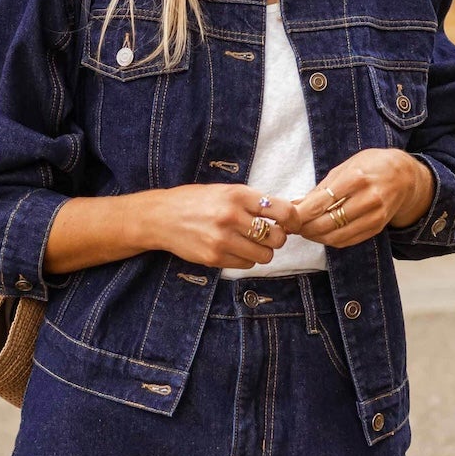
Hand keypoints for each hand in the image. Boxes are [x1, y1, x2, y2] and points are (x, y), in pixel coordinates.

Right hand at [139, 185, 299, 269]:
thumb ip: (253, 201)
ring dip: (263, 251)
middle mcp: (232, 217)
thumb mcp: (225, 191)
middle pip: (277, 238)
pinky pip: (247, 264)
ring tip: (251, 243)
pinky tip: (236, 249)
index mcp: (238, 195)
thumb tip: (286, 214)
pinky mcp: (215, 258)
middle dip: (277, 238)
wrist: (161, 217)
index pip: (282, 211)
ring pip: (265, 255)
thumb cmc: (196, 201)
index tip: (291, 223)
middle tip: (269, 234)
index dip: (293, 220)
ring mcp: (223, 240)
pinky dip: (247, 259)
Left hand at [286, 150, 432, 248]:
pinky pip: (349, 241)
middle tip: (292, 227)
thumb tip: (296, 203)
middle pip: (327, 223)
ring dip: (316, 237)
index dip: (301, 214)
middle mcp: (368, 198)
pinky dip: (331, 240)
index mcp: (356, 178)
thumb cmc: (371, 166)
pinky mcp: (377, 227)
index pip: (321, 202)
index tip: (288, 217)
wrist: (405, 176)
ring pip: (337, 236)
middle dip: (305, 228)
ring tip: (305, 231)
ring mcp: (375, 216)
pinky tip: (321, 234)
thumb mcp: (345, 167)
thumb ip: (321, 187)